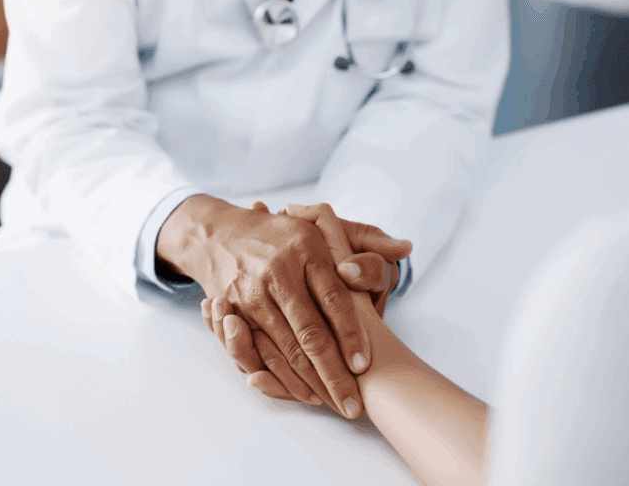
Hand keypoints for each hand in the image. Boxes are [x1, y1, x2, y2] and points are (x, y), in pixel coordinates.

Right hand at [210, 202, 392, 400]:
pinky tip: (303, 392)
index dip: (351, 334)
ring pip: (285, 349)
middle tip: (353, 402)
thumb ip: (368, 238)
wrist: (220, 233)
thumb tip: (407, 248)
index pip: (335, 299)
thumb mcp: (324, 225)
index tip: (364, 365)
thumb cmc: (283, 234)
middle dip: (333, 374)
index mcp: (308, 249)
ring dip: (310, 382)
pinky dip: (280, 377)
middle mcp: (279, 272)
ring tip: (334, 403)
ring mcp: (253, 293)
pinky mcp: (233, 311)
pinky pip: (259, 353)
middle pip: (310, 333)